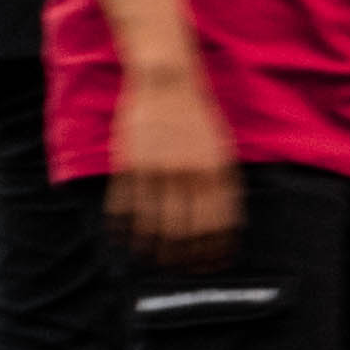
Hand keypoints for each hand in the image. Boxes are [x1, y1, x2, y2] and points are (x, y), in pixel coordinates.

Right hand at [108, 66, 242, 265]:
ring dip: (152, 250)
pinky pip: (124, 206)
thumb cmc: (198, 117)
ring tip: (151, 258)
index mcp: (217, 173)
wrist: (168, 82)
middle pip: (185, 233)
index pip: (218, 227)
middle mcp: (189, 175)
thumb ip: (224, 185)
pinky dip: (123, 228)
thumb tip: (225, 226)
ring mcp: (157, 171)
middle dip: (182, 259)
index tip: (209, 267)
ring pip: (153, 226)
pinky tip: (124, 237)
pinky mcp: (130, 164)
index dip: (213, 252)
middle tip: (177, 267)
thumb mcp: (223, 149)